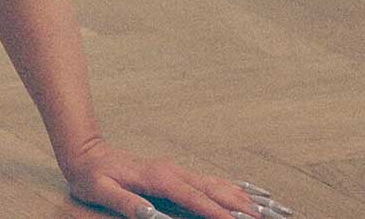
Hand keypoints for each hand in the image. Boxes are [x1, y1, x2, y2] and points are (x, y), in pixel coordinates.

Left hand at [62, 138, 296, 218]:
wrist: (86, 152)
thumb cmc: (91, 175)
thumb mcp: (99, 190)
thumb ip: (125, 202)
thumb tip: (149, 213)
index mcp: (159, 178)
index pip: (195, 199)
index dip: (218, 214)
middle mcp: (175, 173)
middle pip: (218, 192)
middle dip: (247, 208)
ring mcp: (179, 172)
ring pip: (222, 186)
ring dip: (249, 200)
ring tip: (278, 211)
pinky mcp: (180, 175)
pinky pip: (215, 183)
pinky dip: (238, 190)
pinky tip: (255, 196)